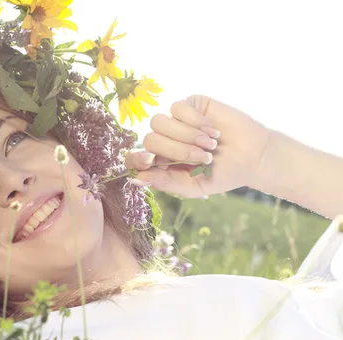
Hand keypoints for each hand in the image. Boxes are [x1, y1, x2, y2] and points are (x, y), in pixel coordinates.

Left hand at [125, 95, 270, 197]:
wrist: (253, 157)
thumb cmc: (223, 174)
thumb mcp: (194, 186)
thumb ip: (166, 183)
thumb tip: (135, 178)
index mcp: (160, 160)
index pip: (134, 157)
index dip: (136, 158)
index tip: (149, 161)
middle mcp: (164, 139)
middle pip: (150, 139)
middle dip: (176, 151)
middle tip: (203, 158)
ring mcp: (175, 120)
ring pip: (160, 122)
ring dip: (186, 136)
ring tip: (210, 145)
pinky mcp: (189, 104)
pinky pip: (177, 108)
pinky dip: (195, 121)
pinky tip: (213, 130)